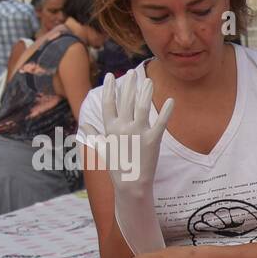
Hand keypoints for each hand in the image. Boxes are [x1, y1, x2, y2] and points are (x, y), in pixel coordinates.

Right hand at [99, 71, 173, 189]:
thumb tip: (84, 124)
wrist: (131, 185)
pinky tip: (172, 100)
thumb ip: (92, 135)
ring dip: (145, 91)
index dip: (110, 88)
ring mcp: (138, 133)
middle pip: (126, 100)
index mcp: (110, 128)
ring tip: (148, 80)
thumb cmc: (116, 167)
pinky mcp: (153, 140)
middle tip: (133, 72)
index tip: (111, 76)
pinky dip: (167, 111)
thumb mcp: (101, 149)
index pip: (108, 103)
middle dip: (129, 84)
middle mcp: (123, 128)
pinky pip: (161, 122)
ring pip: (142, 106)